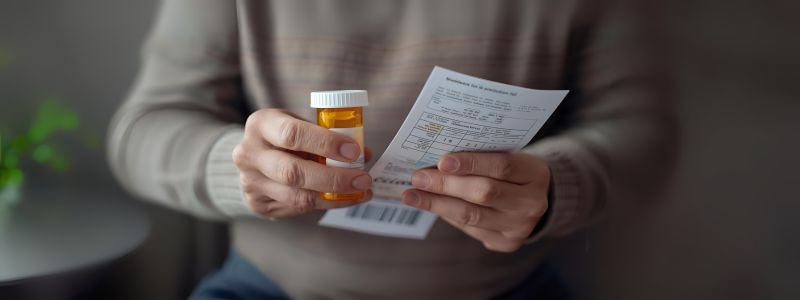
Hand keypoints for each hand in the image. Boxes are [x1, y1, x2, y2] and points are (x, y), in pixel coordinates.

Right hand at [233, 109, 371, 218]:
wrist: (252, 157)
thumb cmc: (283, 137)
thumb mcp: (300, 125)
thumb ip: (327, 136)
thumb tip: (364, 153)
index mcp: (261, 124)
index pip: (292, 134)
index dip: (326, 143)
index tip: (354, 151)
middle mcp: (249, 154)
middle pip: (294, 172)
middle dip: (334, 178)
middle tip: (363, 179)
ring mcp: (250, 182)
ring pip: (297, 197)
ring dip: (334, 197)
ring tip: (360, 192)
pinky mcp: (257, 203)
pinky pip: (296, 208)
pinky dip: (323, 204)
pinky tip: (341, 199)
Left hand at [401, 152, 549, 251]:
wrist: (533, 198)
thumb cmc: (512, 171)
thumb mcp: (507, 156)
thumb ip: (480, 156)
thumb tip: (436, 161)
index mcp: (535, 174)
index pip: (502, 166)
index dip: (471, 163)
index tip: (441, 161)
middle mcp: (532, 203)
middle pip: (484, 193)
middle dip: (446, 185)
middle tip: (418, 178)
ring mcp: (520, 227)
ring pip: (472, 215)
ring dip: (437, 204)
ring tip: (412, 195)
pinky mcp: (506, 243)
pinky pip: (470, 228)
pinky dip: (448, 215)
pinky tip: (431, 205)